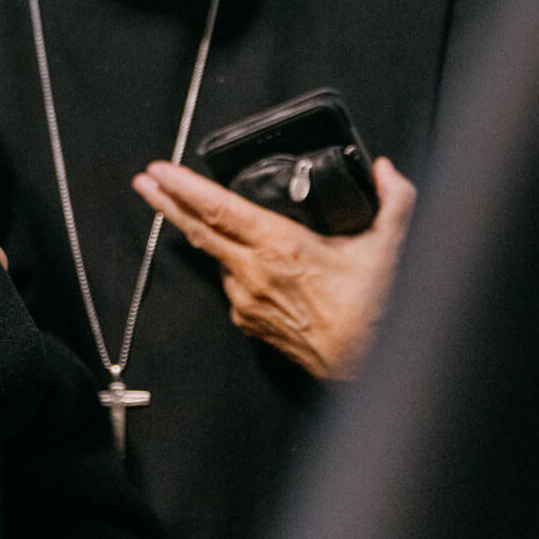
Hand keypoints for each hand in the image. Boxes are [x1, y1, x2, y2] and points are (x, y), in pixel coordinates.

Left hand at [132, 157, 416, 379]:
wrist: (369, 368)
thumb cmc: (376, 311)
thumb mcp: (391, 247)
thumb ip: (394, 200)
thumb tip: (385, 170)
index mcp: (280, 247)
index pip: (219, 209)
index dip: (184, 187)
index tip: (159, 170)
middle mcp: (255, 272)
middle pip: (198, 230)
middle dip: (167, 201)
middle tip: (145, 179)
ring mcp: (247, 300)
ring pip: (217, 258)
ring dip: (203, 234)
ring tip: (191, 212)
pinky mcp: (249, 323)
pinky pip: (233, 286)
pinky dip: (235, 267)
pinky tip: (246, 259)